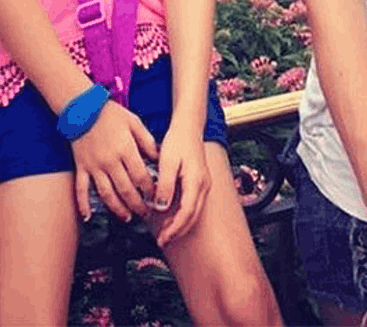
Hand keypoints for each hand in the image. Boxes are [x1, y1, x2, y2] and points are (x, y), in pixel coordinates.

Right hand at [71, 99, 158, 221]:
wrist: (83, 109)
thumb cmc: (111, 114)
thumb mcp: (134, 122)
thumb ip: (146, 140)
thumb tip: (158, 157)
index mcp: (125, 149)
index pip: (140, 175)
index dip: (149, 189)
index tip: (155, 196)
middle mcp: (110, 161)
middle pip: (125, 189)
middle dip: (137, 204)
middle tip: (145, 214)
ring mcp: (94, 166)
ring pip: (106, 194)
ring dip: (117, 208)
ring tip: (126, 217)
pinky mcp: (81, 168)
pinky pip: (81, 190)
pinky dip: (83, 205)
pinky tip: (87, 217)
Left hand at [149, 123, 211, 246]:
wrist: (189, 125)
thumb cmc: (178, 140)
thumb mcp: (167, 162)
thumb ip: (165, 186)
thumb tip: (162, 208)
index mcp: (196, 181)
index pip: (187, 213)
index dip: (174, 228)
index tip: (163, 238)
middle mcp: (204, 185)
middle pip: (193, 217)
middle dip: (178, 231)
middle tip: (162, 241)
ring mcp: (204, 183)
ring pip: (195, 212)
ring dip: (181, 225)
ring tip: (165, 233)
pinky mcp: (201, 182)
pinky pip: (194, 204)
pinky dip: (183, 215)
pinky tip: (171, 217)